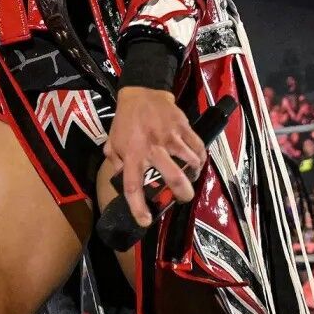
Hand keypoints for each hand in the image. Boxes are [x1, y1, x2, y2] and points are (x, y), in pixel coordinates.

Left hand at [104, 87, 205, 226]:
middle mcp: (151, 147)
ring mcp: (170, 136)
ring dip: (194, 175)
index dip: (138, 207)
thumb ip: (115, 164)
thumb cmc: (126, 122)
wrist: (142, 92)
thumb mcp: (112, 143)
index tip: (145, 221)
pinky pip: (198, 146)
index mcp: (131, 154)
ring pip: (190, 161)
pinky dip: (201, 158)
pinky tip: (197, 162)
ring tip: (192, 179)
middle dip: (182, 193)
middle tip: (183, 199)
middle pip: (172, 175)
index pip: (132, 185)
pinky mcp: (183, 126)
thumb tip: (122, 182)